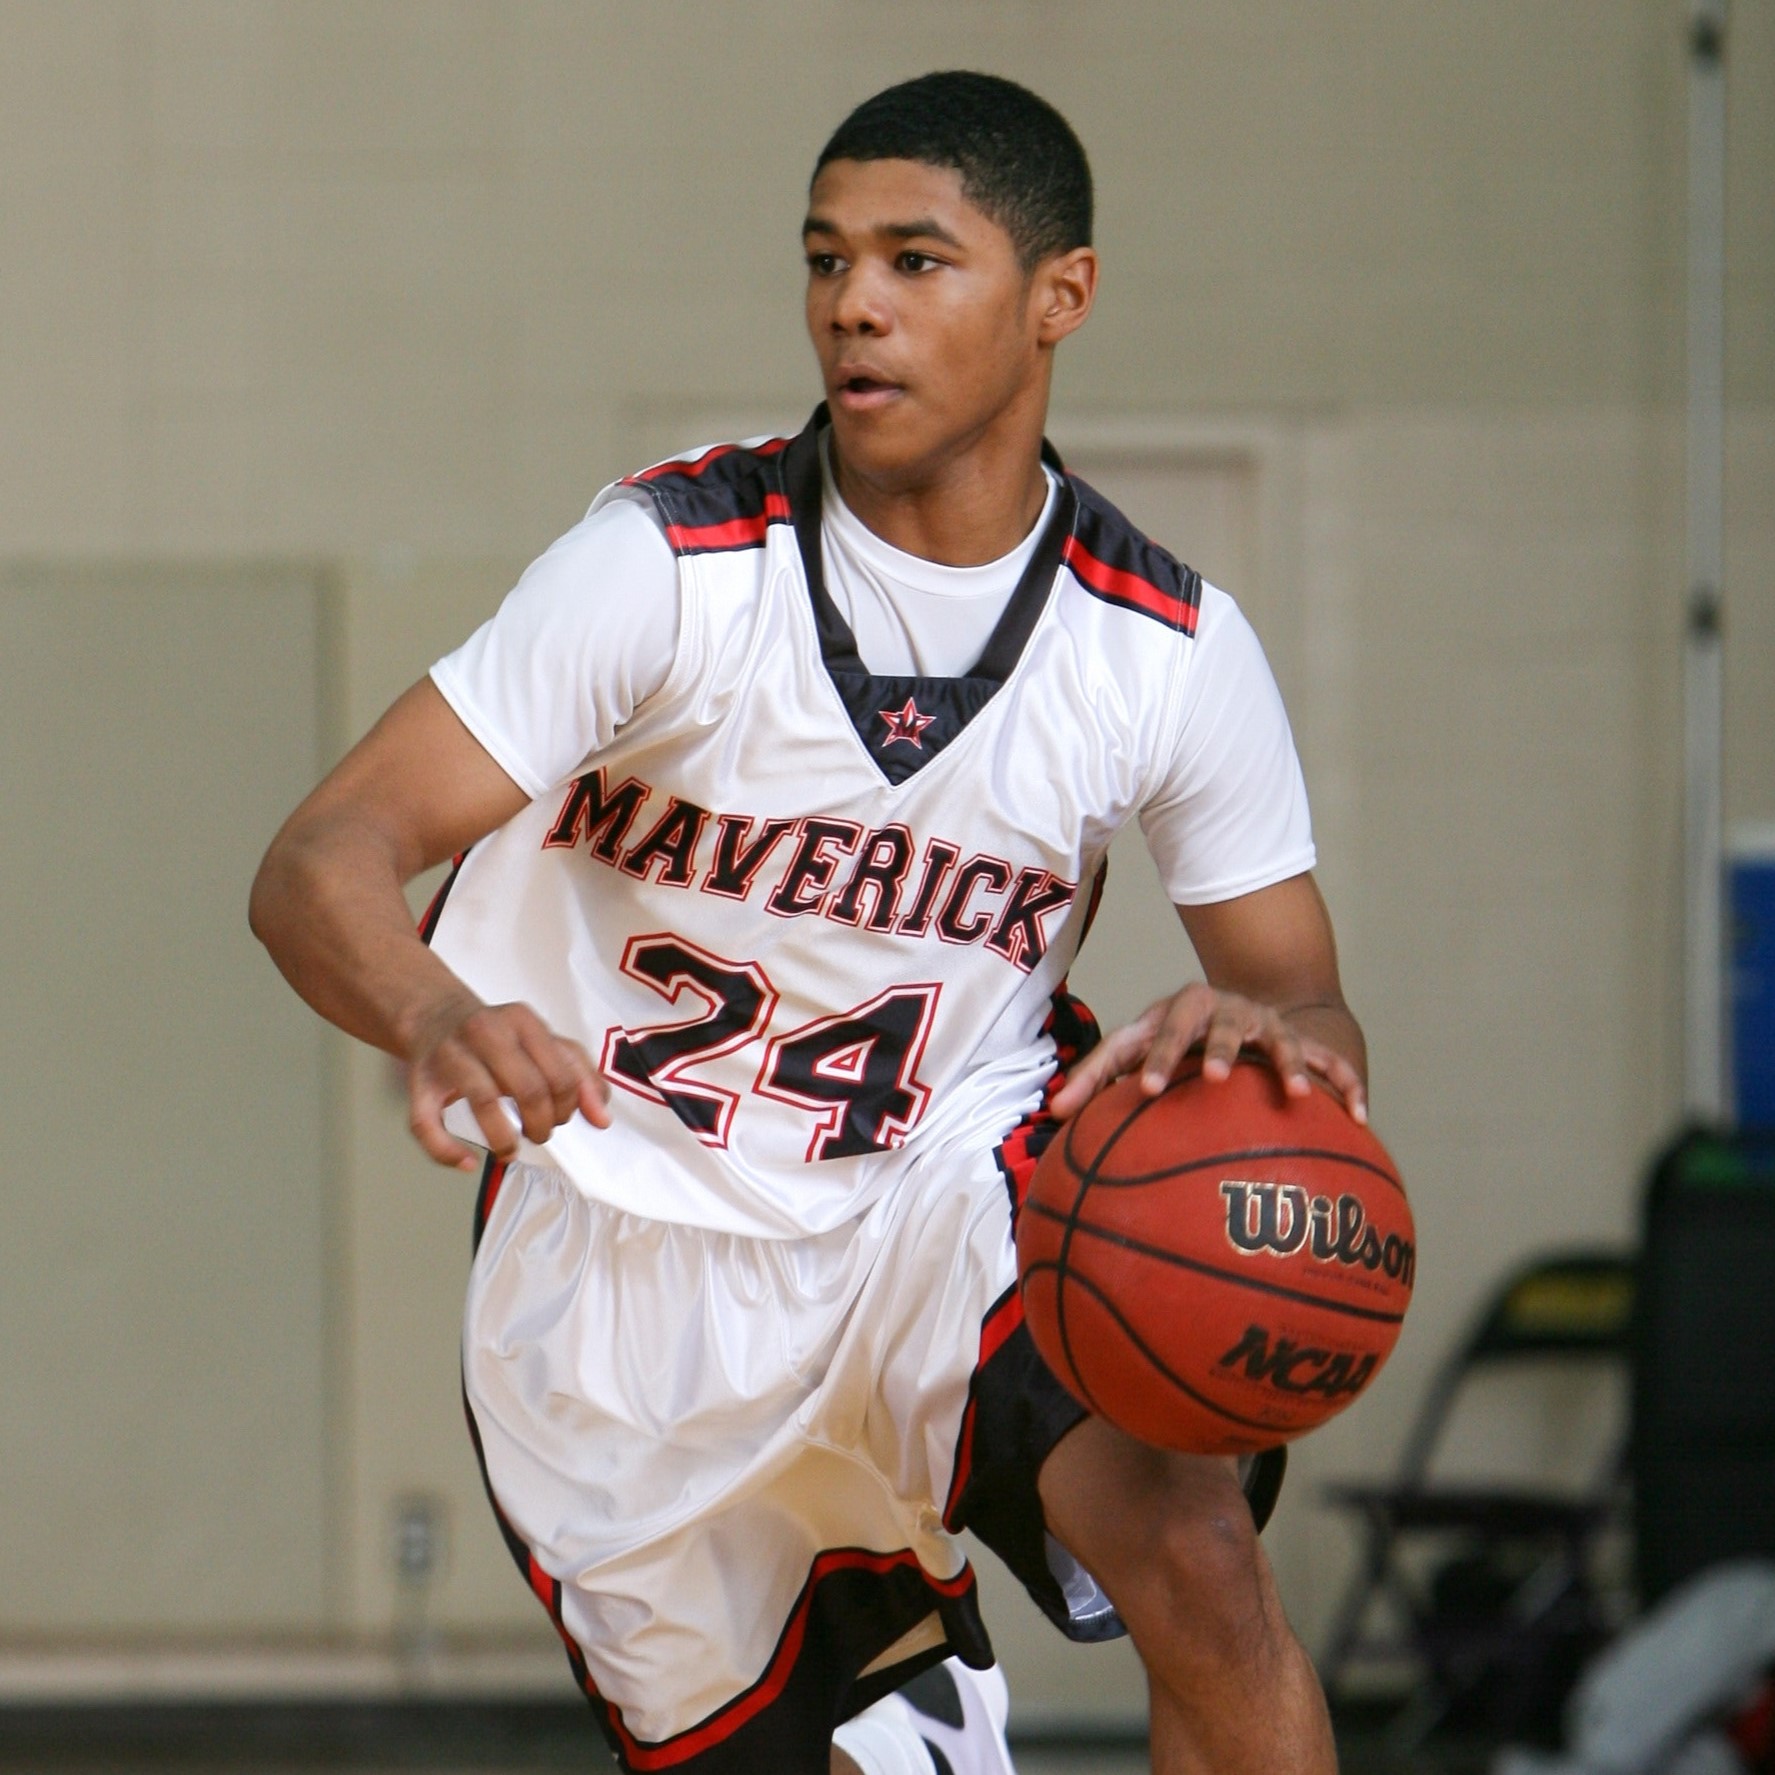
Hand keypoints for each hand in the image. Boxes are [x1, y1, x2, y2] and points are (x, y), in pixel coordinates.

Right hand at [404, 992, 610, 1170]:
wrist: (434, 1014)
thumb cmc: (498, 1036)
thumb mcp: (543, 1043)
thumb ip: (579, 1074)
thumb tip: (602, 1118)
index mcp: (522, 1021)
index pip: (560, 1073)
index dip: (568, 1107)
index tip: (561, 1118)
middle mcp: (485, 1032)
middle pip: (528, 1088)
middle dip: (542, 1124)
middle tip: (539, 1133)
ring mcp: (449, 1055)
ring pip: (483, 1102)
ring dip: (504, 1138)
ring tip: (510, 1150)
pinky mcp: (419, 1082)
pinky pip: (426, 1124)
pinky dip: (447, 1151)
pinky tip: (468, 1162)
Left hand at [1049, 982, 1366, 1124]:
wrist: (1235, 1003)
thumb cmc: (1172, 1037)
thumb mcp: (1136, 1046)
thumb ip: (1095, 1077)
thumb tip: (1051, 1113)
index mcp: (1179, 1011)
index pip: (1160, 1032)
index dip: (1154, 1058)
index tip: (1146, 1091)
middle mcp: (1224, 1011)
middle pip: (1218, 1025)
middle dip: (1215, 1048)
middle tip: (1211, 1077)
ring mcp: (1266, 1024)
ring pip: (1279, 1040)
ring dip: (1287, 1064)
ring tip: (1296, 1096)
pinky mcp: (1301, 1041)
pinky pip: (1330, 1063)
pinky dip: (1345, 1087)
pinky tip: (1360, 1118)